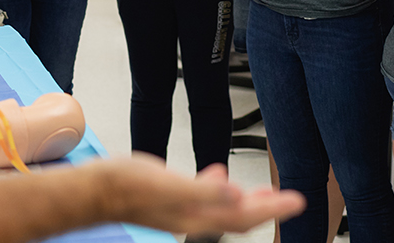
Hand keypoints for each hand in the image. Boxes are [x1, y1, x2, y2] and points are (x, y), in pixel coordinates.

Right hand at [94, 155, 304, 234]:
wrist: (97, 189)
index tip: (295, 201)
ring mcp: (183, 210)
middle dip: (267, 208)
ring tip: (265, 192)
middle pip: (241, 217)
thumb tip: (234, 192)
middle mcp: (193, 217)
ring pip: (226, 208)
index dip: (273, 209)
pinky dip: (220, 188)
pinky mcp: (173, 198)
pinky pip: (206, 196)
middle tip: (290, 200)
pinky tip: (219, 175)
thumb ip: (201, 190)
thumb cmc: (126, 186)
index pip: (245, 215)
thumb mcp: (166, 184)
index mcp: (196, 216)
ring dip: (248, 200)